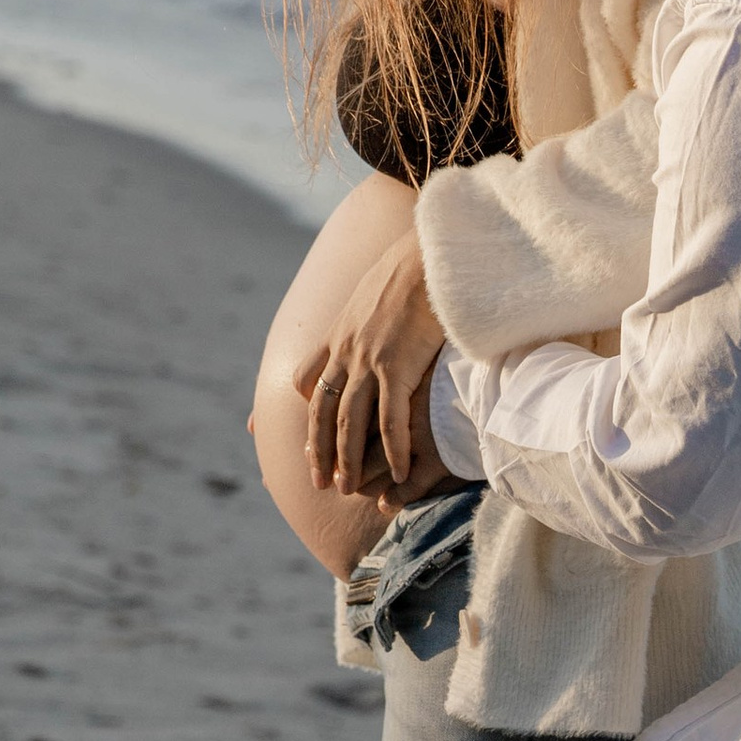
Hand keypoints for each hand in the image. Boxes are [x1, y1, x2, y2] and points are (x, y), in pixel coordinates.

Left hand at [293, 230, 447, 496]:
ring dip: (348, 461)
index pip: (311, 380)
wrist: (432, 252)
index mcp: (340, 333)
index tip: (308, 443)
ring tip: (348, 489)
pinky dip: (394, 450)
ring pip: (349, 423)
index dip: (309, 414)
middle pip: (324, 411)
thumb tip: (369, 318)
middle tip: (318, 483)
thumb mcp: (377, 288)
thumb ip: (368, 312)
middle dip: (319, 451)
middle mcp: (346, 350)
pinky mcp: (397, 366)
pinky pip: (391, 421)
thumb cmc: (417, 265)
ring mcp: (368, 359)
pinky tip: (399, 474)